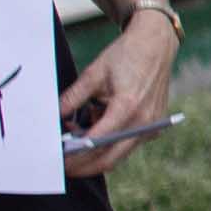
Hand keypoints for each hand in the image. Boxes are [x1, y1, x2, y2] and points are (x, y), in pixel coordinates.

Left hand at [63, 8, 181, 176]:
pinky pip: (128, 144)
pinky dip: (110, 142)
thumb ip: (72, 99)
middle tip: (64, 164)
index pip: (96, 143)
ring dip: (96, 152)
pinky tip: (97, 124)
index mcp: (127, 107)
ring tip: (76, 134)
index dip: (74, 155)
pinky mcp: (154, 126)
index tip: (58, 159)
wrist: (156, 44)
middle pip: (109, 159)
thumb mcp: (93, 74)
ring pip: (118, 154)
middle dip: (83, 165)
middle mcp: (144, 121)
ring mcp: (152, 125)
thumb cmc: (126, 56)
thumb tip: (55, 117)